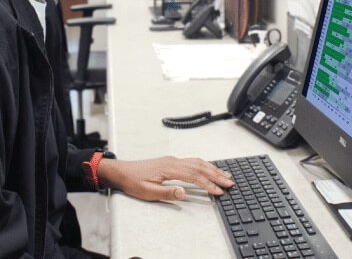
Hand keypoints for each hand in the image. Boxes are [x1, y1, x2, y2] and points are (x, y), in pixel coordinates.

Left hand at [97, 156, 233, 201]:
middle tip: (230, 182)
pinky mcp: (170, 161)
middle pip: (199, 166)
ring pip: (197, 162)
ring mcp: (172, 160)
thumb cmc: (133, 181)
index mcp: (169, 168)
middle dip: (216, 175)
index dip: (208, 184)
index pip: (194, 176)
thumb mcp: (147, 192)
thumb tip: (184, 192)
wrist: (122, 171)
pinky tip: (208, 168)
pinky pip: (191, 161)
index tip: (219, 191)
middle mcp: (173, 161)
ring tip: (225, 174)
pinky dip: (203, 164)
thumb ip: (167, 192)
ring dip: (212, 168)